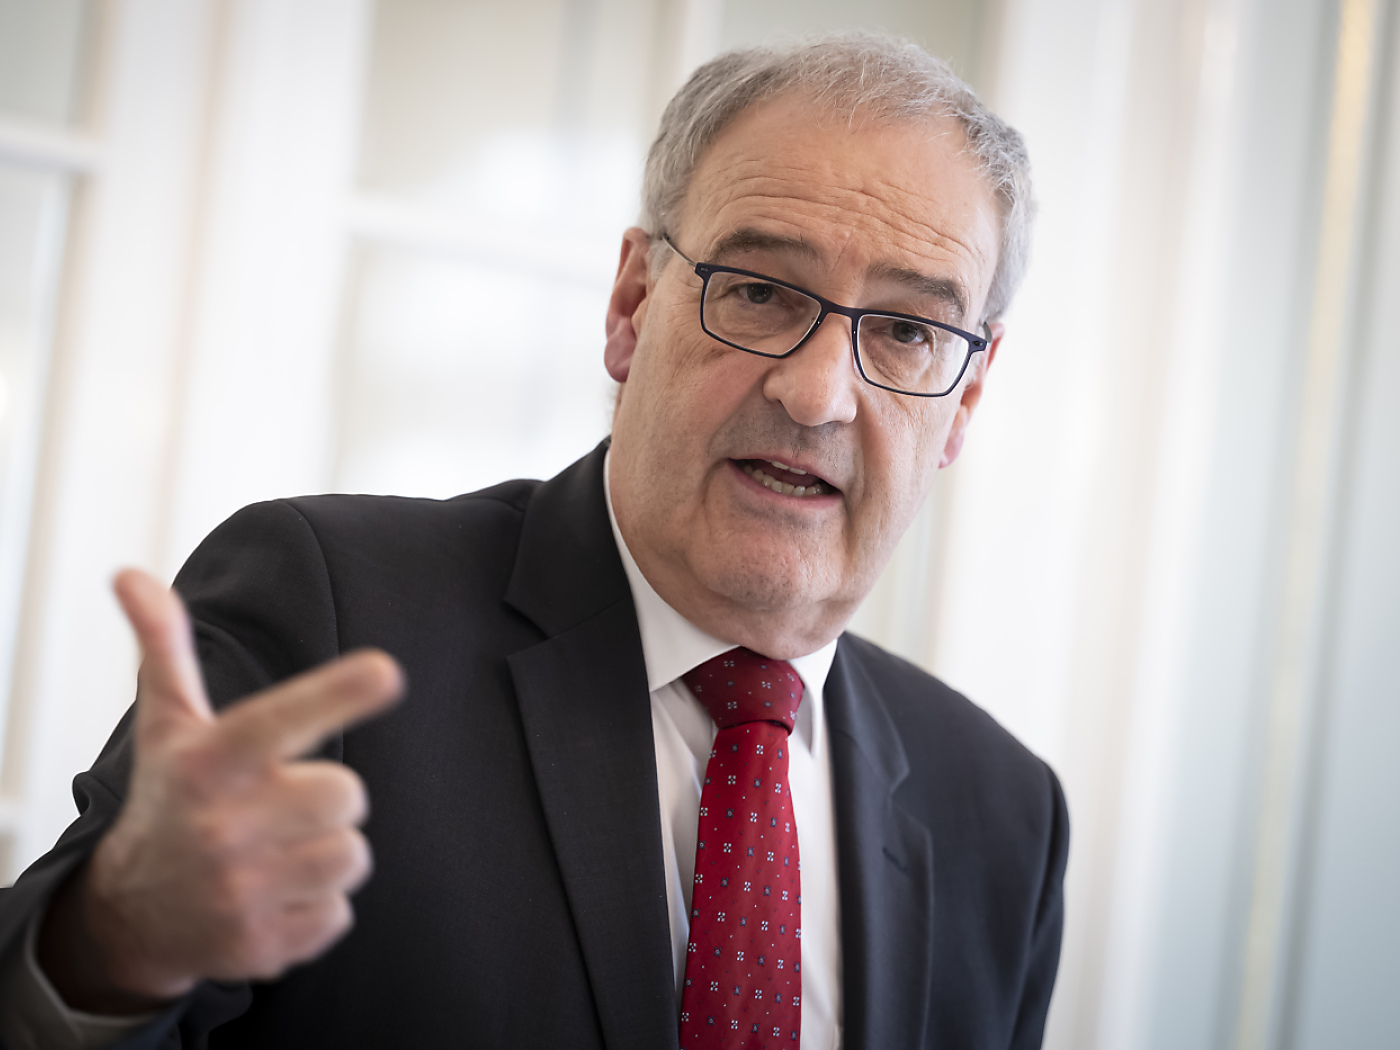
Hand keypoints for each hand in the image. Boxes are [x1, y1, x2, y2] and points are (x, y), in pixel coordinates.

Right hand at [37, 570, 403, 1012]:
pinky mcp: (264, 947)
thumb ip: (164, 648)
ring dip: (327, 850)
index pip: (283, 718)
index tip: (386, 670)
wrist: (132, 914)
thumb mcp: (167, 726)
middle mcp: (225, 829)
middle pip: (348, 793)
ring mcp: (243, 894)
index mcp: (212, 764)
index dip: (337, 692)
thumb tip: (131, 575)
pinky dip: (317, 903)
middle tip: (282, 801)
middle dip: (328, 795)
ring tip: (277, 848)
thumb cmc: (170, 801)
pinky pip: (340, 912)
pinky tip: (274, 893)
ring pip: (352, 855)